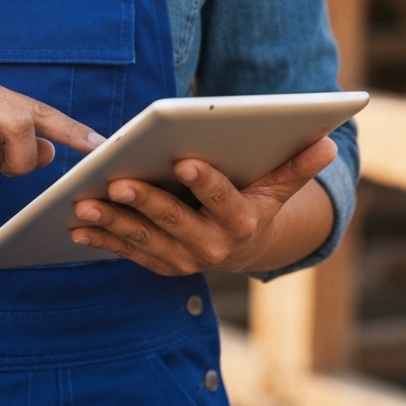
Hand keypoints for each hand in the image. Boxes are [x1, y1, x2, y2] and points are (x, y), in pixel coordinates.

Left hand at [69, 137, 337, 274]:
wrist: (243, 248)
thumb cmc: (255, 200)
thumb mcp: (277, 185)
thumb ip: (295, 165)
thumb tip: (328, 140)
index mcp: (241, 223)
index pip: (223, 200)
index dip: (205, 182)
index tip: (183, 159)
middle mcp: (212, 249)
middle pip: (174, 223)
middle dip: (145, 201)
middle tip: (116, 180)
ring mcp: (183, 261)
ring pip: (143, 240)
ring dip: (112, 222)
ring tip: (85, 201)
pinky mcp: (160, 265)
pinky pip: (127, 252)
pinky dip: (101, 238)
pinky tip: (78, 224)